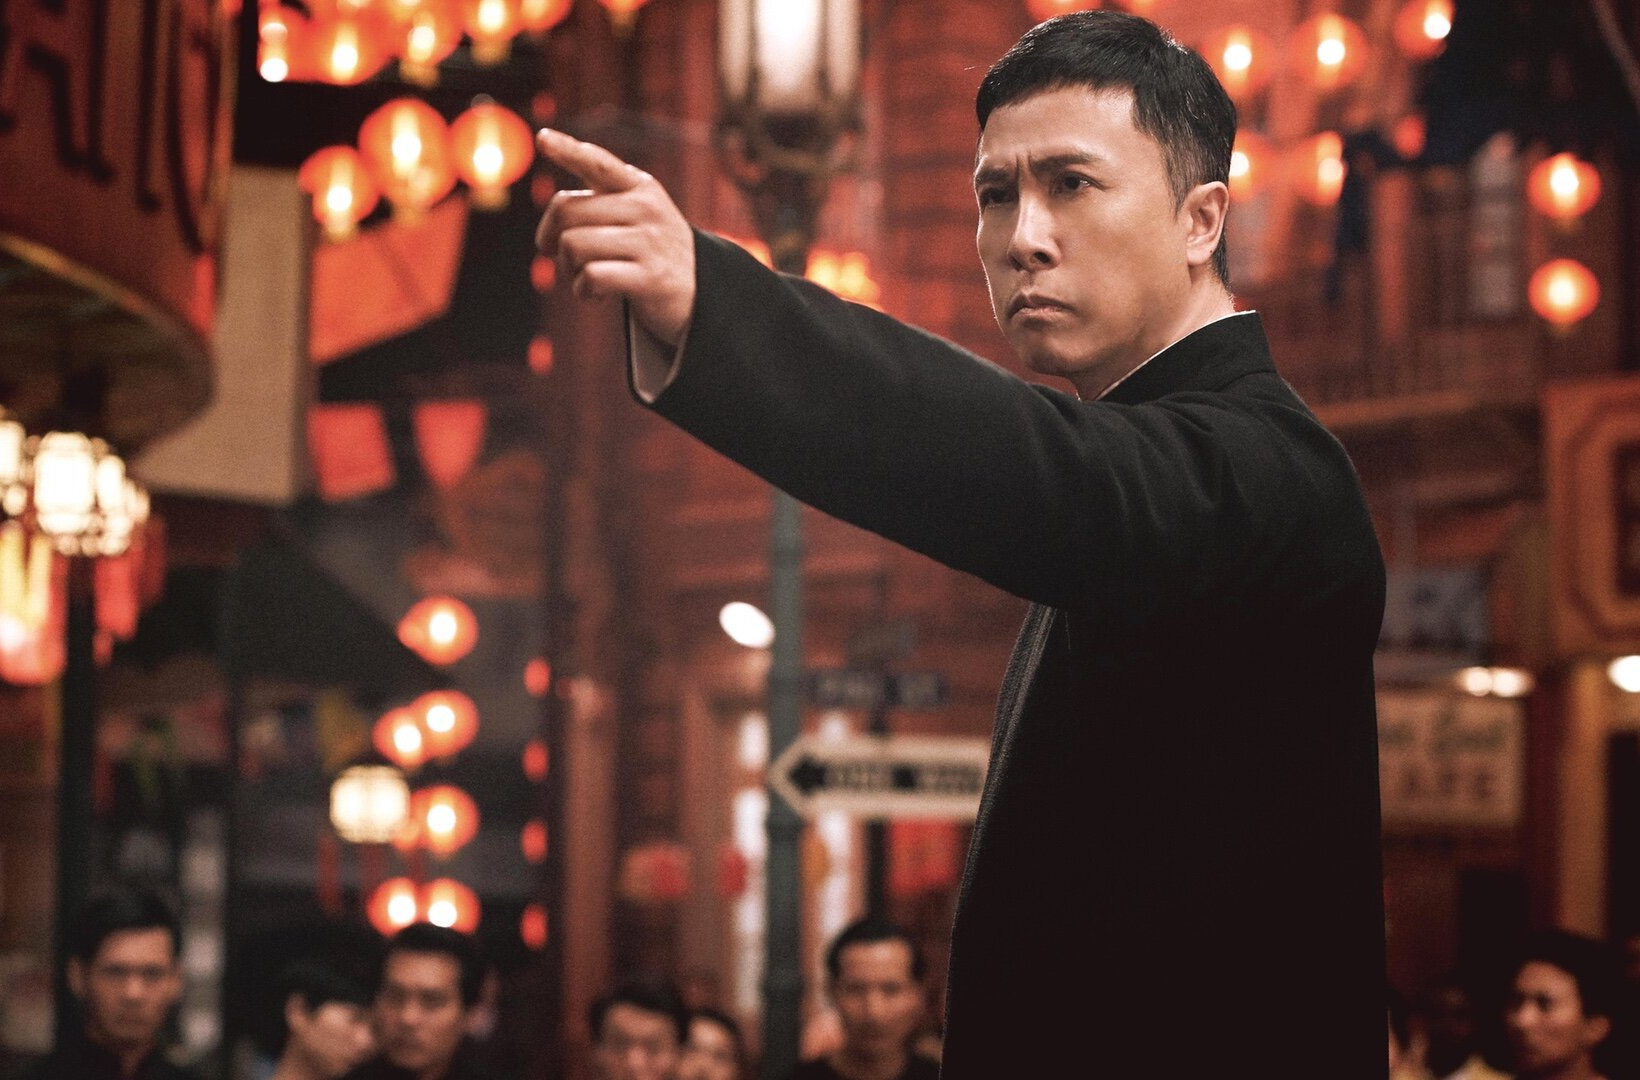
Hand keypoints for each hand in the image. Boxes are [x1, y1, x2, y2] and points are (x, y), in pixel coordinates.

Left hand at [534, 128, 695, 347]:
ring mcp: (650, 241)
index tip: (542, 138)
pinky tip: (596, 294)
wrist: (702, 294)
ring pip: (572, 245)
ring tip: (586, 277)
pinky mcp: (651, 277)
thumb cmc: (652, 253)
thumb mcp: (637, 217)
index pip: (598, 163)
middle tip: (564, 258)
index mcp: (640, 187)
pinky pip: (591, 276)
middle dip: (551, 239)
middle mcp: (646, 208)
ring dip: (568, 269)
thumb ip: (601, 203)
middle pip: (565, 209)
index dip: (568, 149)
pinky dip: (583, 291)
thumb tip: (552, 212)